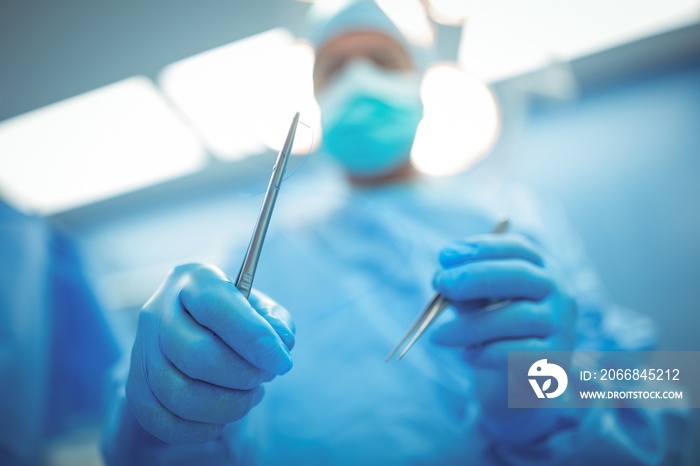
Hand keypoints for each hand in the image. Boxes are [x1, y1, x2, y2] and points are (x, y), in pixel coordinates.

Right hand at [126, 263, 294, 443]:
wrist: (192, 336)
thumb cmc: (235, 320)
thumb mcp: (260, 309)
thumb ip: (275, 321)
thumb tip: (281, 343)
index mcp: (194, 280)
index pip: (217, 307)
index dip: (253, 338)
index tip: (282, 362)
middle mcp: (158, 311)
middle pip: (197, 356)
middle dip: (243, 376)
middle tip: (264, 377)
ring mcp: (141, 350)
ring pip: (180, 395)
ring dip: (227, 405)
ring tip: (249, 395)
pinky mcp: (135, 387)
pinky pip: (163, 422)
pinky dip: (201, 428)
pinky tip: (223, 417)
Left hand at [429, 233, 576, 423]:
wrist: (517, 376)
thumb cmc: (493, 327)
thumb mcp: (479, 302)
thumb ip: (467, 290)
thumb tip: (443, 281)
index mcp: (540, 267)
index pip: (516, 248)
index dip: (480, 248)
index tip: (444, 257)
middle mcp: (557, 290)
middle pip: (520, 275)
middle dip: (475, 276)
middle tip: (440, 283)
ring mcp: (561, 323)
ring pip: (517, 317)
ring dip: (471, 325)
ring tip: (438, 336)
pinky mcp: (555, 358)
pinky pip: (519, 352)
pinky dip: (488, 353)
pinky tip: (466, 356)